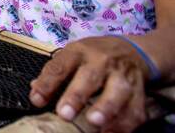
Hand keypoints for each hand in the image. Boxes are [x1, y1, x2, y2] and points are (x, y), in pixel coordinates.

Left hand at [29, 36, 149, 131]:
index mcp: (79, 52)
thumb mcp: (71, 56)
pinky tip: (110, 132)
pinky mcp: (140, 92)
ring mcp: (123, 76)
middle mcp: (102, 61)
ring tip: (94, 123)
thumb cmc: (93, 57)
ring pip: (118, 92)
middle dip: (77, 96)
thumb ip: (54, 74)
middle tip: (65, 114)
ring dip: (106, 109)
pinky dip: (124, 124)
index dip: (47, 83)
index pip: (60, 66)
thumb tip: (36, 92)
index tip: (37, 100)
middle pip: (89, 77)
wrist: (131, 51)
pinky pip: (135, 110)